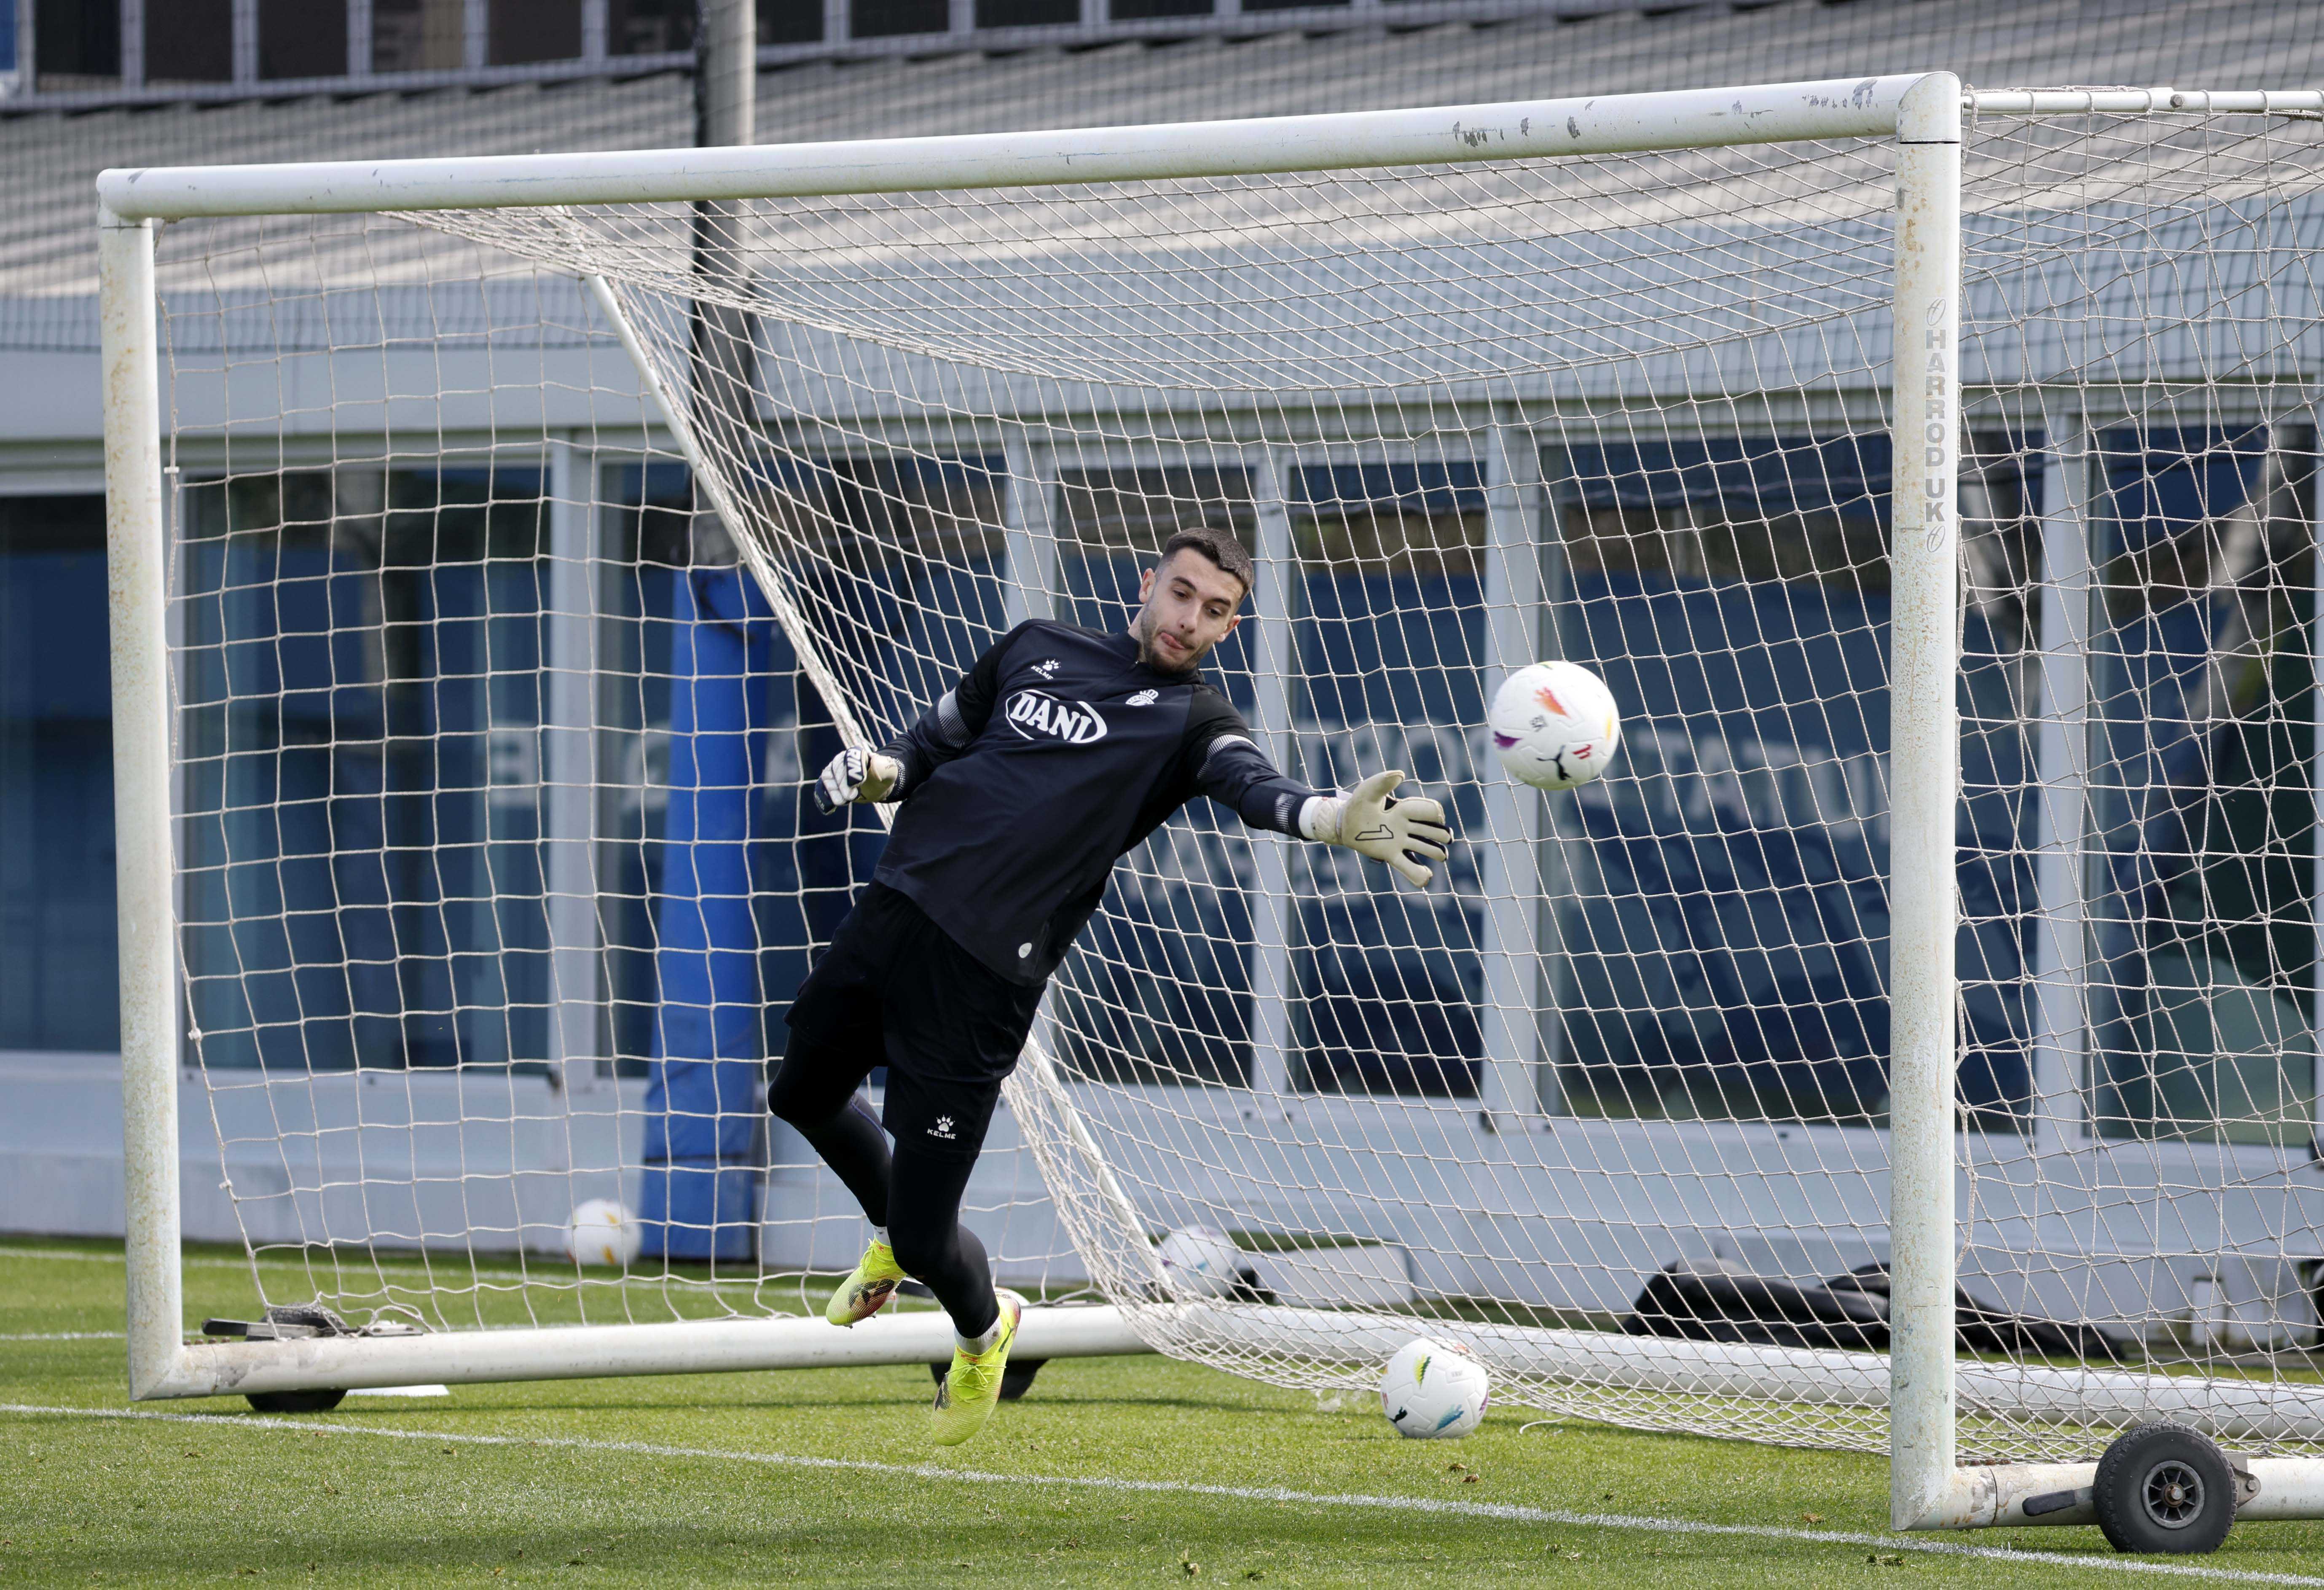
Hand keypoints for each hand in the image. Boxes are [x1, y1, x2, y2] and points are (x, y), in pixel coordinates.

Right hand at [814, 746, 900, 812]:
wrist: (875, 785)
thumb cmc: (883, 776)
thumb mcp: (889, 771)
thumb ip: (884, 767)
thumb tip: (874, 764)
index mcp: (857, 753)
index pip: (851, 757)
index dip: (853, 769)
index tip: (859, 783)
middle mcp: (842, 759)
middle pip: (836, 768)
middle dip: (843, 784)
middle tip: (852, 797)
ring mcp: (833, 771)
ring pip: (827, 778)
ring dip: (833, 792)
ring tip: (843, 802)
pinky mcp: (828, 783)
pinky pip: (821, 789)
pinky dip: (824, 798)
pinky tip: (830, 808)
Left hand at [1301, 769, 1450, 887]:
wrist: (1345, 822)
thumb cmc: (1359, 804)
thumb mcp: (1368, 790)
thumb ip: (1383, 782)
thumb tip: (1400, 776)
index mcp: (1405, 810)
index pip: (1429, 810)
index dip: (1436, 813)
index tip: (1437, 815)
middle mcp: (1407, 827)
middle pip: (1432, 831)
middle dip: (1441, 834)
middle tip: (1446, 838)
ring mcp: (1400, 842)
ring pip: (1425, 849)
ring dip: (1435, 853)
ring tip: (1442, 856)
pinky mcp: (1390, 855)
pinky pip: (1407, 867)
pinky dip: (1417, 874)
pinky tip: (1426, 878)